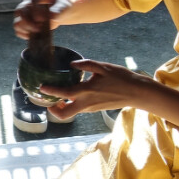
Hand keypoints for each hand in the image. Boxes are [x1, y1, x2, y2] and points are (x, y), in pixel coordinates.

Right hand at [13, 0, 70, 38]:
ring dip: (26, 30)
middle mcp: (26, 5)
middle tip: (39, 28)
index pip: (30, 1)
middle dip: (28, 22)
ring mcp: (24, 15)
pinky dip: (25, 35)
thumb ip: (58, 11)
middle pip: (19, 12)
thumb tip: (52, 16)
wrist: (59, 12)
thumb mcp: (62, 7)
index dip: (36, 11)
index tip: (44, 19)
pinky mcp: (24, 25)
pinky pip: (18, 31)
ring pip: (17, 23)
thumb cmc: (60, 8)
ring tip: (37, 32)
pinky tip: (34, 36)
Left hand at [37, 59, 153, 119]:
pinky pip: (80, 109)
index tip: (42, 87)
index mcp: (87, 90)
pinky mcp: (96, 109)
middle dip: (53, 110)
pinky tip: (73, 95)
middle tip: (48, 102)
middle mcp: (87, 102)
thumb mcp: (103, 67)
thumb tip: (71, 64)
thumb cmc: (121, 77)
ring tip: (58, 97)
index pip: (64, 93)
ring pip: (72, 112)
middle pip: (65, 114)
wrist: (137, 92)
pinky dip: (73, 105)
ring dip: (62, 107)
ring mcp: (91, 108)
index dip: (51, 91)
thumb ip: (86, 65)